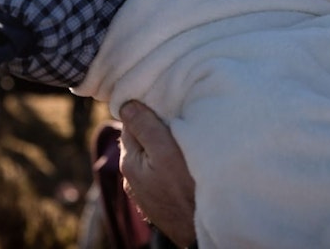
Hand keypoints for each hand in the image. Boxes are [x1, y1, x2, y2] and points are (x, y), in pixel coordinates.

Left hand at [119, 101, 196, 246]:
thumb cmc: (186, 188)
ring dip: (162, 146)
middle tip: (179, 120)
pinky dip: (168, 163)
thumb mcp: (165, 151)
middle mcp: (131, 176)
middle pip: (141, 139)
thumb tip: (126, 103)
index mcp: (129, 160)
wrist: (203, 227)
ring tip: (183, 141)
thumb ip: (145, 126)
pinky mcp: (159, 198)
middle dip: (155, 128)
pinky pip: (160, 171)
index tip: (167, 105)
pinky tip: (183, 163)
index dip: (148, 110)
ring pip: (151, 155)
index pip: (131, 122)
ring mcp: (145, 190)